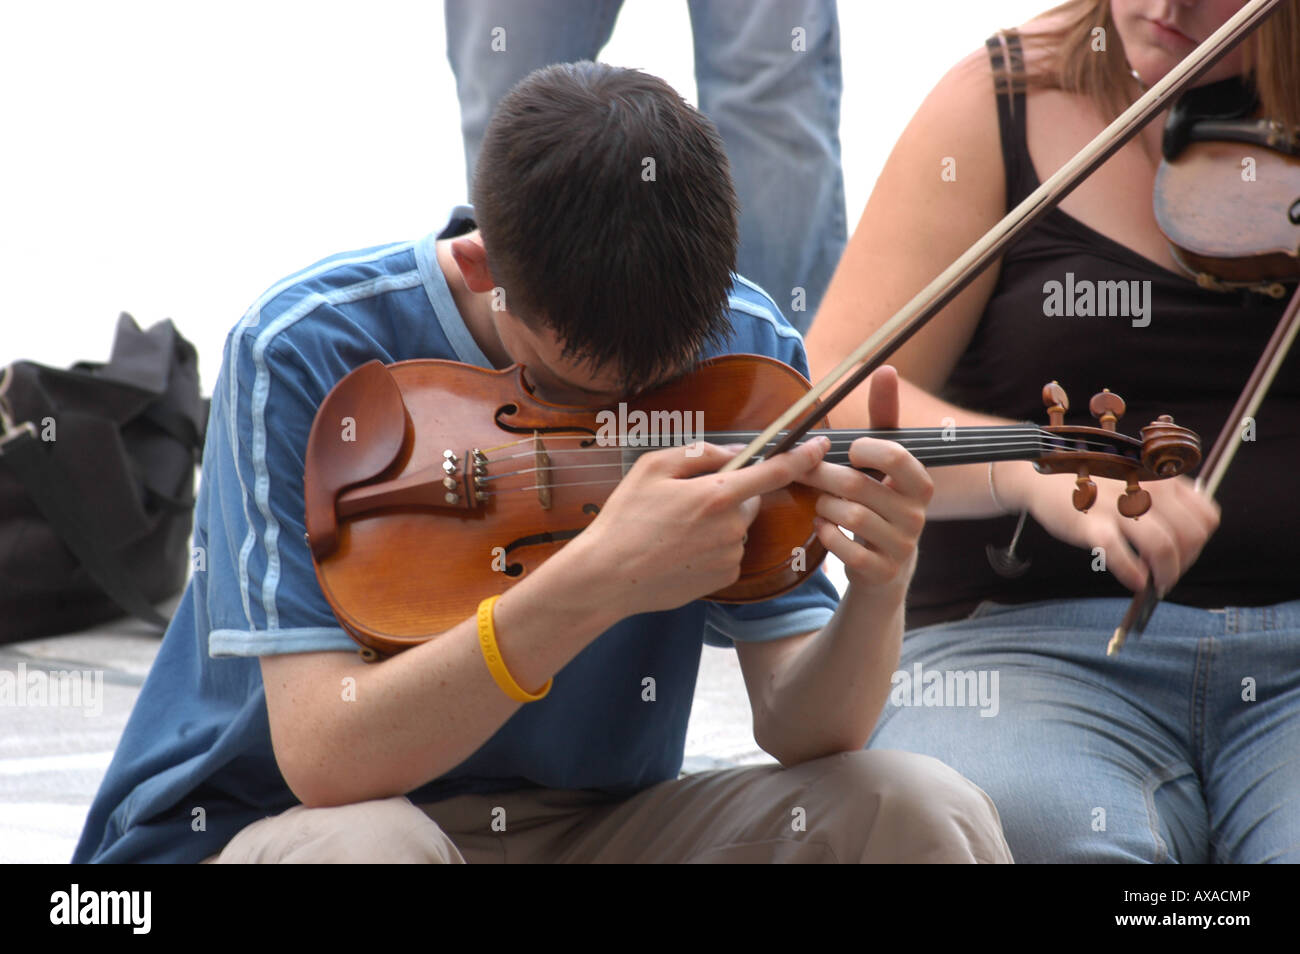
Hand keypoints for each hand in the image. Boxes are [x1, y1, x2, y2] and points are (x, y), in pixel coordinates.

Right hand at [556, 438, 828, 616]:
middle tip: (684, 502)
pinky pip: (727, 553)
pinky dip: (711, 548)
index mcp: (716, 494)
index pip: (774, 471)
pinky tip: (679, 551)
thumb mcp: (651, 468)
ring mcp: (729, 556)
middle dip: (727, 495)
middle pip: (748, 500)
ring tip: (674, 531)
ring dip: (717, 523)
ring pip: (736, 528)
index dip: (802, 456)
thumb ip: (698, 454)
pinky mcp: (723, 579)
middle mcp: (731, 527)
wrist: (608, 577)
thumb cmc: (624, 518)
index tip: (822, 444)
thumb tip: (733, 453)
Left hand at [799, 366, 933, 590]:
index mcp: (919, 482)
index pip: (894, 455)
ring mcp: (902, 545)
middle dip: (822, 476)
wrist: (882, 568)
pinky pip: (844, 547)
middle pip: (857, 484)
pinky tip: (823, 528)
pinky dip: (826, 534)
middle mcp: (917, 514)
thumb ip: (883, 417)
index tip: (849, 452)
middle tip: (804, 473)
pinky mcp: (883, 570)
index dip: (862, 450)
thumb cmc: (877, 503)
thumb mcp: (881, 463)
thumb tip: (886, 369)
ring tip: (821, 505)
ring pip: (848, 515)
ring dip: (823, 507)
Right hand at [999, 462, 1219, 594]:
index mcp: (1161, 477)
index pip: (1205, 517)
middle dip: (1183, 563)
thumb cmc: (1090, 481)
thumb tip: (1186, 540)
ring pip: (1163, 548)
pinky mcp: (1091, 523)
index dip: (1199, 543)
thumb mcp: (1135, 478)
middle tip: (1166, 574)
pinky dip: (1132, 574)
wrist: (1042, 474)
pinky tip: (1133, 581)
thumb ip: (1162, 499)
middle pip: (1190, 537)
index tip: (1183, 554)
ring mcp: (1119, 506)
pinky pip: (1120, 554)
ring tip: (1154, 584)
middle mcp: (1146, 488)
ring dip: (1165, 575)